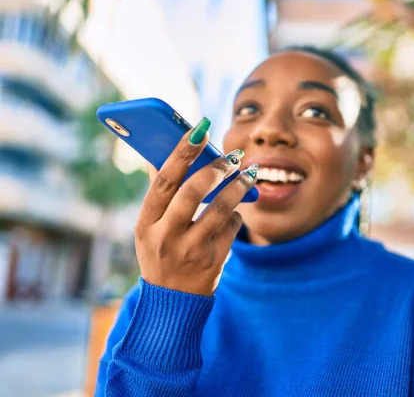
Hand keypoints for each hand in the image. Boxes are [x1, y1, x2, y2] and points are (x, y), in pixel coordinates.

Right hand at [134, 118, 256, 295]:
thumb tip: (162, 153)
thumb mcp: (149, 228)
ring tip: (249, 173)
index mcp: (146, 223)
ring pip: (221, 208)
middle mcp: (166, 237)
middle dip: (216, 168)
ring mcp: (191, 250)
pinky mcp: (213, 261)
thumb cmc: (160, 253)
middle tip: (233, 154)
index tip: (199, 130)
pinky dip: (236, 214)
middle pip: (193, 192)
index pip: (164, 181)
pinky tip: (235, 211)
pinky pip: (232, 226)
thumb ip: (159, 194)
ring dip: (239, 186)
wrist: (172, 301)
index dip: (181, 153)